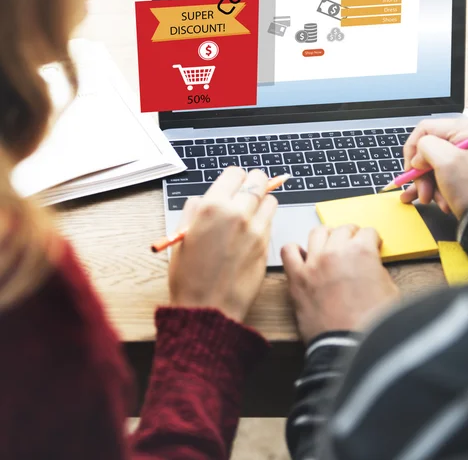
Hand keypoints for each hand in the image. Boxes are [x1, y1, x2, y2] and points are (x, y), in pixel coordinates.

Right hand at [169, 167, 277, 321]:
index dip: (234, 178)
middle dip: (253, 183)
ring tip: (250, 212)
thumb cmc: (189, 277)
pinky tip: (252, 231)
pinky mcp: (267, 244)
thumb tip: (202, 200)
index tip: (233, 184)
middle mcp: (237, 213)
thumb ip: (193, 211)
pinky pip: (271, 221)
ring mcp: (256, 229)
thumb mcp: (181, 237)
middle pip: (258, 180)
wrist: (208, 309)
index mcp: (212, 207)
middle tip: (247, 191)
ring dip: (262, 201)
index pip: (235, 173)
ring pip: (270, 199)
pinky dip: (265, 220)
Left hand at [281, 225, 398, 342]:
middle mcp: (336, 251)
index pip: (367, 232)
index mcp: (362, 251)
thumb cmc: (372, 325)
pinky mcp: (297, 278)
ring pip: (317, 233)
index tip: (371, 245)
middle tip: (353, 245)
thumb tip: (370, 266)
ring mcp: (314, 263)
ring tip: (330, 246)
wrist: (350, 347)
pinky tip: (303, 257)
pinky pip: (288, 251)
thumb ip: (378, 270)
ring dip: (326, 236)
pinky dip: (295, 250)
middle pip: (343, 229)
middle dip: (351, 235)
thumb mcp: (390, 291)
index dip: (372, 240)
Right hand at [400, 118, 467, 218]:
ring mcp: (464, 158)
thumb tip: (418, 158)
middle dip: (421, 173)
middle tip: (423, 191)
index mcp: (466, 129)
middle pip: (427, 150)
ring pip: (431, 166)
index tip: (411, 170)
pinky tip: (430, 200)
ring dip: (426, 184)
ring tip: (430, 200)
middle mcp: (466, 140)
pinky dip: (433, 189)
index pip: (425, 129)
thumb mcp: (446, 161)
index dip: (413, 149)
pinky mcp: (462, 174)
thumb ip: (425, 147)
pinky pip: (439, 176)